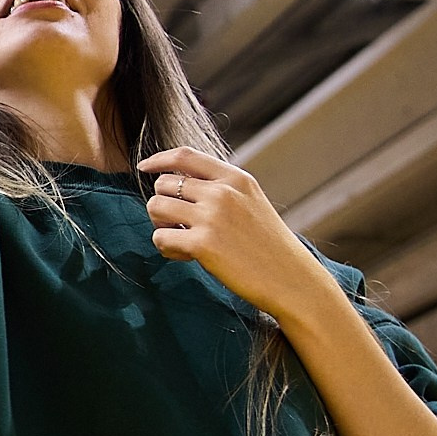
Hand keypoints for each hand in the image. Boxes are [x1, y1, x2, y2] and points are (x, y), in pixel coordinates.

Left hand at [140, 148, 337, 324]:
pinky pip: (160, 237)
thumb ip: (221, 189)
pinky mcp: (203, 244)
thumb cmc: (268, 246)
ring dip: (160, 225)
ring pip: (155, 206)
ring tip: (180, 240)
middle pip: (164, 183)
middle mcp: (223, 192)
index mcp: (236, 178)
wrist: (291, 279)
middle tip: (177, 226)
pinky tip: (185, 257)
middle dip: (163, 204)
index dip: (159, 160)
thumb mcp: (251, 202)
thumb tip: (177, 184)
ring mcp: (212, 217)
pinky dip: (166, 248)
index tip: (145, 167)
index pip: (185, 155)